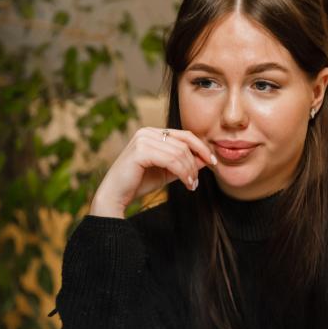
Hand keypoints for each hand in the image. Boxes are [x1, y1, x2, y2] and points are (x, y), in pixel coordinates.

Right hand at [90, 127, 216, 217]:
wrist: (115, 196)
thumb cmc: (138, 183)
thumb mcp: (167, 171)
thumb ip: (184, 163)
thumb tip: (206, 158)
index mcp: (152, 133)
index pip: (184, 134)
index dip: (201, 147)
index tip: (213, 161)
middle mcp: (146, 132)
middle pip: (184, 143)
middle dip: (196, 163)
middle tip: (197, 181)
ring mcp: (142, 140)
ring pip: (179, 153)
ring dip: (190, 171)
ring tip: (191, 185)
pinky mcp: (140, 151)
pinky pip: (171, 160)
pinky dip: (183, 173)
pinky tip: (187, 183)